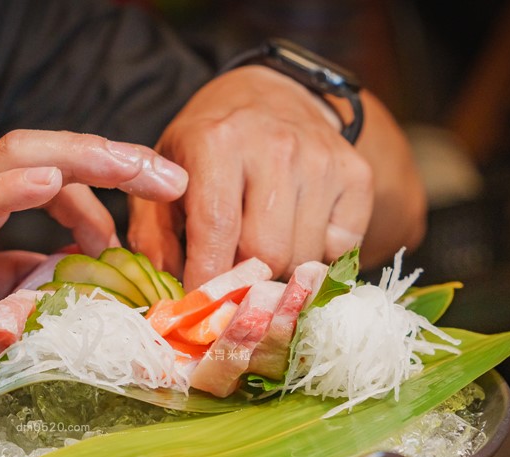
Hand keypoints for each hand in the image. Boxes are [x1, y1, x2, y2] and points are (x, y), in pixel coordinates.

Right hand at [0, 130, 187, 346]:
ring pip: (23, 155)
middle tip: (173, 178)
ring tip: (137, 170)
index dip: (110, 188)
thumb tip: (60, 272)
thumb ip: (14, 267)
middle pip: (55, 149)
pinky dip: (14, 187)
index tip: (153, 208)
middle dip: (119, 160)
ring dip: (86, 160)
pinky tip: (53, 182)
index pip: (61, 173)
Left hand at [128, 65, 373, 287]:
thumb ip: (153, 237)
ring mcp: (322, 159)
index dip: (208, 280)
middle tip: (233, 281)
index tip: (201, 308)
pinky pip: (341, 247)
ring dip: (281, 270)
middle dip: (247, 280)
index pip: (217, 230)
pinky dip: (318, 255)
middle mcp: (275, 146)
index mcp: (217, 142)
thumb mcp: (164, 180)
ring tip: (261, 251)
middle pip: (267, 252)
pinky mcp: (357, 174)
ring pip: (305, 256)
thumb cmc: (207, 149)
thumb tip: (169, 298)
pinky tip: (297, 231)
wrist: (269, 96)